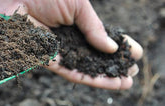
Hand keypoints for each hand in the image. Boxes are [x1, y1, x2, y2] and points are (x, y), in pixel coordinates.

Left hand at [0, 0, 142, 89]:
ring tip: (126, 82)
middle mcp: (67, 38)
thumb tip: (111, 47)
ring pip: (83, 68)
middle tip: (133, 72)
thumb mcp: (77, 6)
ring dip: (104, 77)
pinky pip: (68, 71)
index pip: (100, 38)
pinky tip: (105, 82)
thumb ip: (93, 27)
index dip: (118, 46)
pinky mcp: (45, 59)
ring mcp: (57, 49)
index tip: (136, 53)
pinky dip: (87, 77)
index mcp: (76, 23)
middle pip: (93, 56)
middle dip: (113, 65)